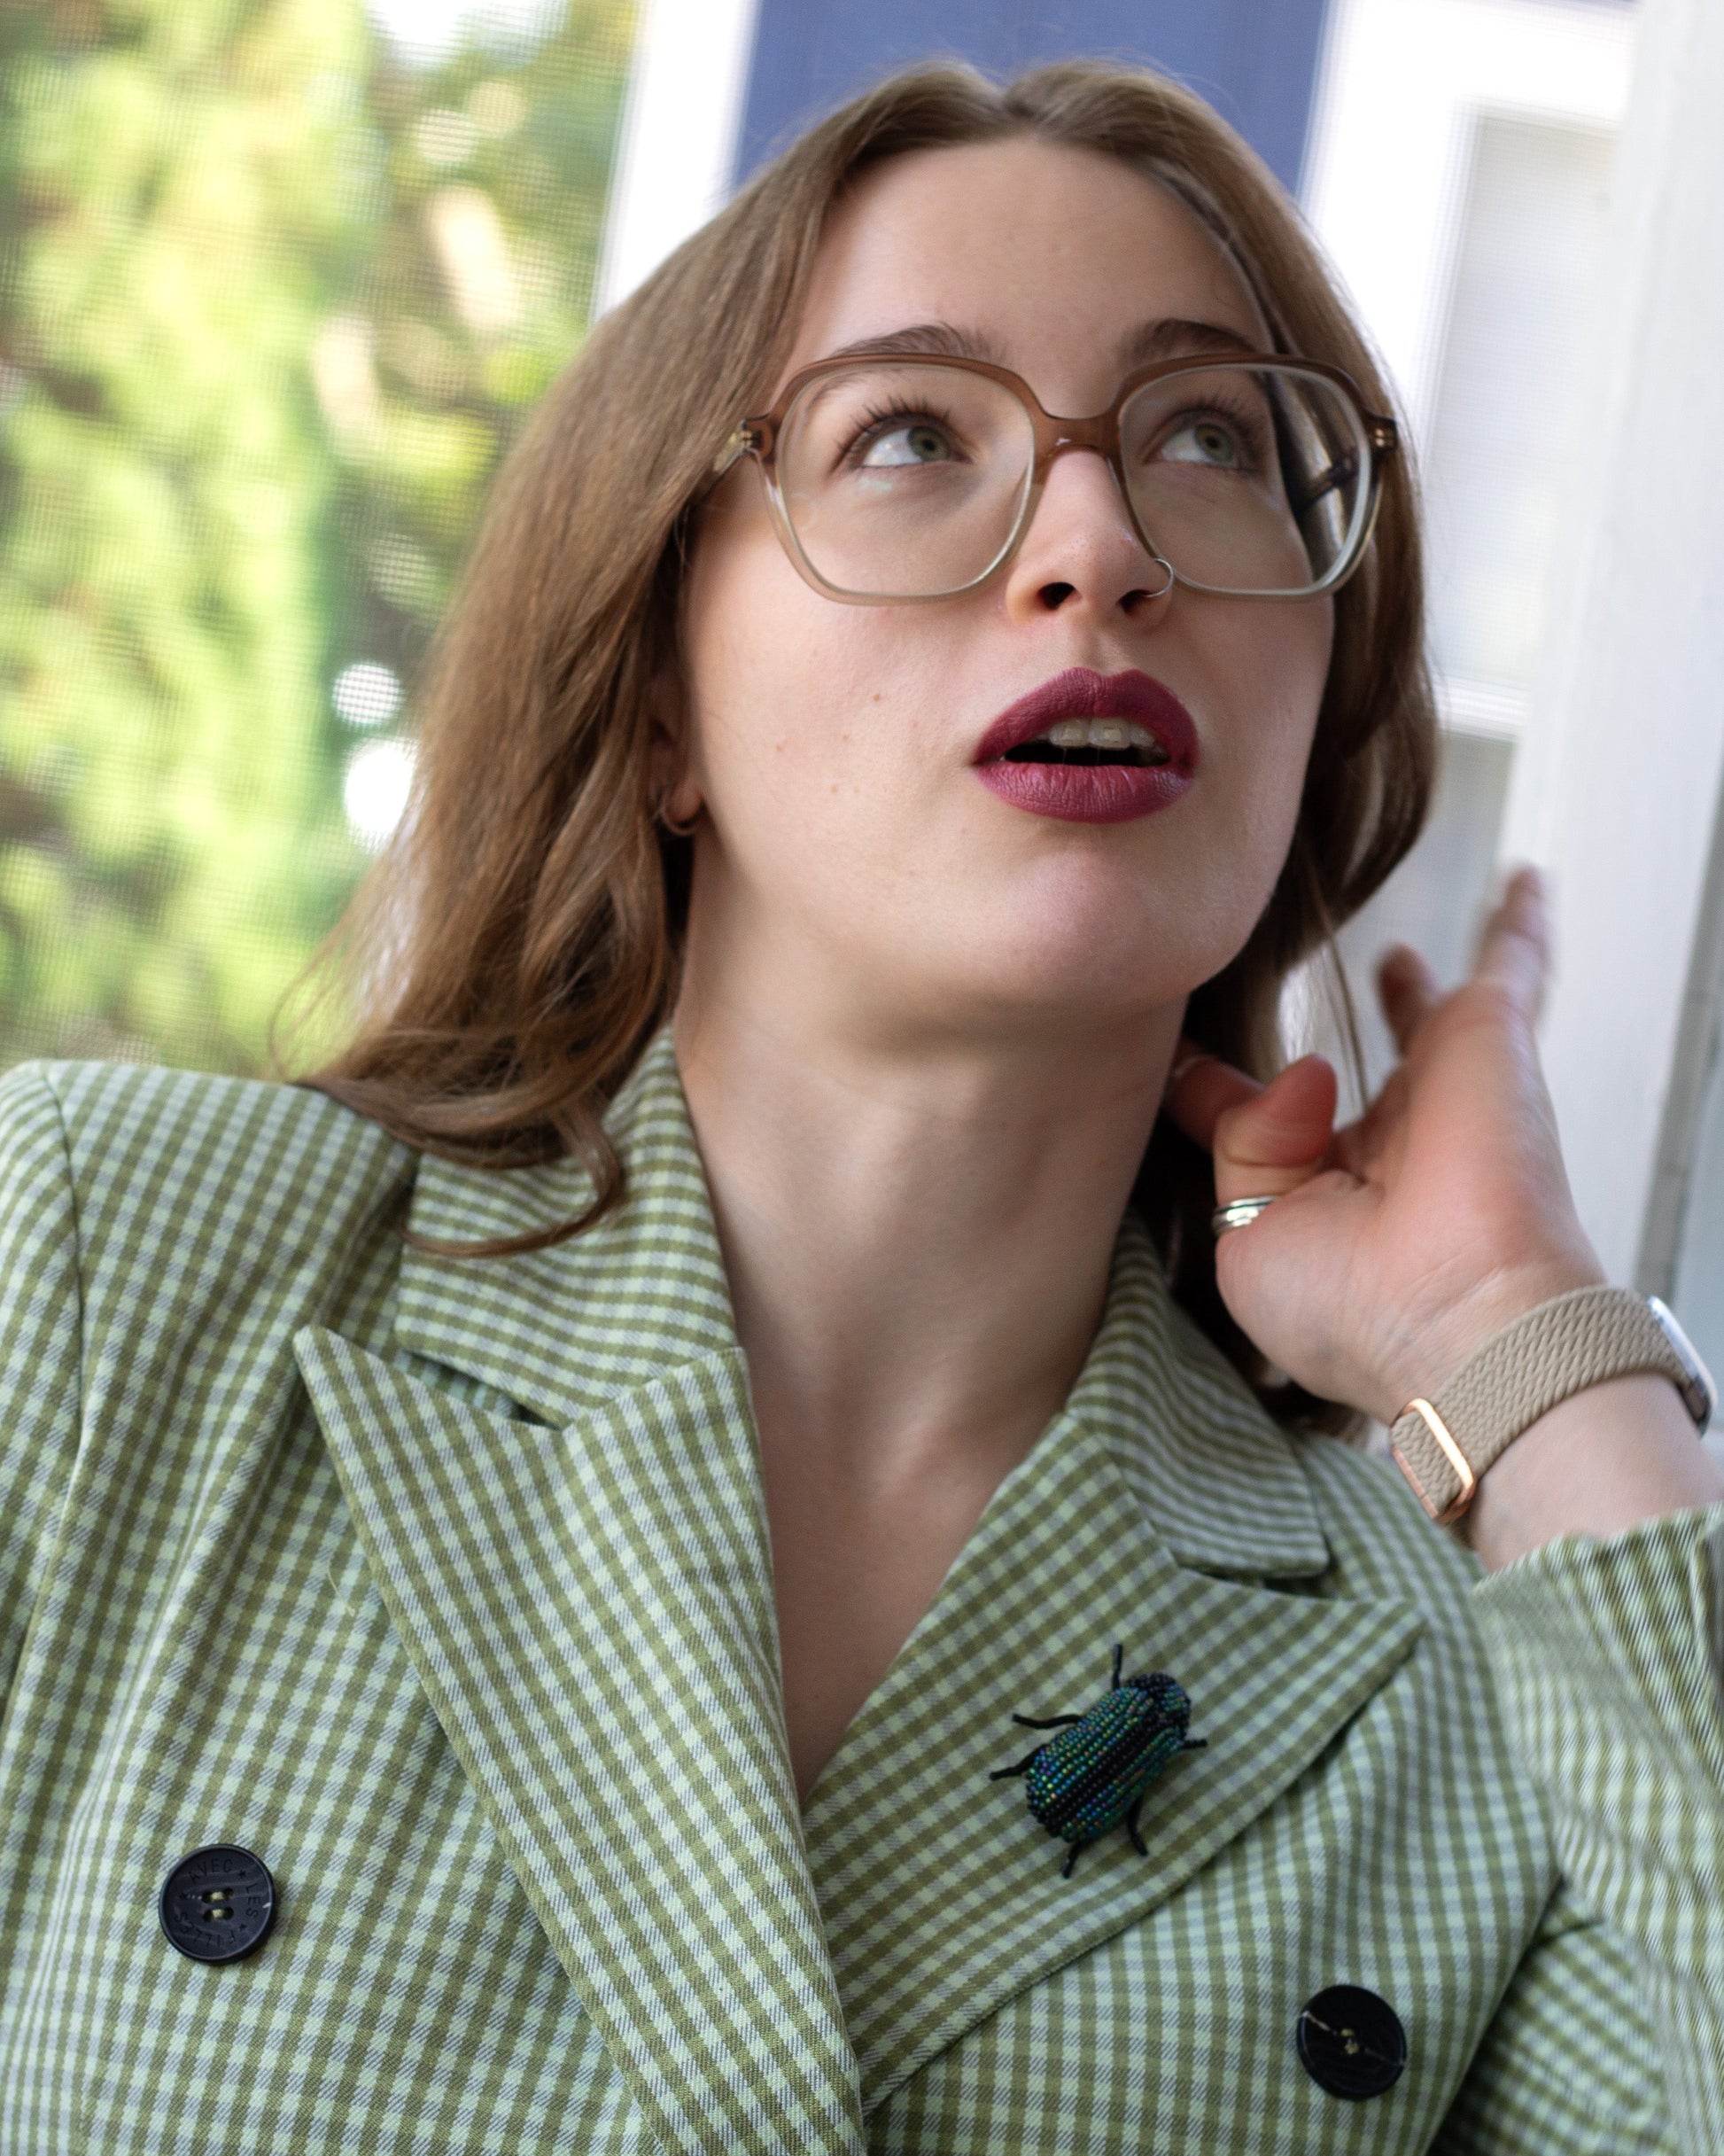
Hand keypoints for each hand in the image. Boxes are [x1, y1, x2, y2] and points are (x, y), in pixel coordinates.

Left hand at [1166, 868, 1602, 1427]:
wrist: (1459, 1314)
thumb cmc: (1352, 1307)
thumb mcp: (1246, 1236)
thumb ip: (1243, 1146)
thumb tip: (1300, 1073)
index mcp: (1324, 1200)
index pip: (1254, 1127)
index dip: (1210, 1089)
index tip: (1168, 1051)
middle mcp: (1387, 1147)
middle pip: (1335, 1075)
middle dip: (1309, 1045)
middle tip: (1259, 986)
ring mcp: (1444, 1090)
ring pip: (1424, 1021)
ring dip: (1412, 987)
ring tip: (1394, 954)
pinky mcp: (1491, 1040)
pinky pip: (1511, 963)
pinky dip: (1518, 923)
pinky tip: (1522, 881)